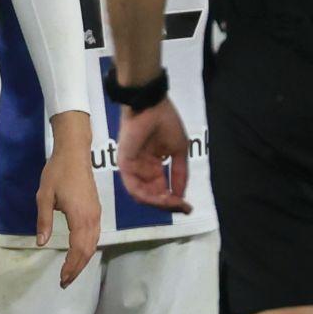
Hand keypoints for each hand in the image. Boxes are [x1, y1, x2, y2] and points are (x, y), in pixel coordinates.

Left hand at [37, 111, 100, 286]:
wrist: (74, 153)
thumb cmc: (57, 172)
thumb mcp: (44, 196)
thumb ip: (44, 220)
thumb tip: (41, 242)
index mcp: (80, 217)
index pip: (78, 249)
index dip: (71, 266)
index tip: (62, 279)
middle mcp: (92, 218)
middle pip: (88, 250)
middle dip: (78, 268)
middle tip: (65, 281)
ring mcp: (96, 214)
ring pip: (93, 244)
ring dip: (83, 260)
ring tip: (71, 271)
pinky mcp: (96, 210)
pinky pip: (95, 235)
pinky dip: (87, 248)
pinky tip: (79, 253)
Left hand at [115, 98, 193, 213]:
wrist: (151, 105)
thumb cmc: (165, 122)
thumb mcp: (178, 151)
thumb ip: (180, 174)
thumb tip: (182, 195)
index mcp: (153, 166)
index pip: (162, 190)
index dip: (175, 201)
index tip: (188, 208)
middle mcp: (141, 169)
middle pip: (153, 197)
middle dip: (169, 205)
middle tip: (183, 208)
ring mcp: (132, 168)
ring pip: (144, 196)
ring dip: (160, 203)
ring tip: (175, 203)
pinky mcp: (124, 164)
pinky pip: (134, 188)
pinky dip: (150, 197)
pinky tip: (164, 198)